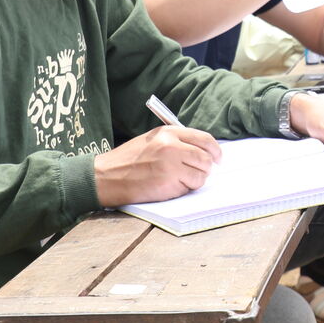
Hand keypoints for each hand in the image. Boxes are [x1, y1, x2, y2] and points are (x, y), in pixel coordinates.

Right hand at [92, 125, 221, 207]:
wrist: (106, 177)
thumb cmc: (128, 162)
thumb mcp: (152, 141)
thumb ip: (176, 142)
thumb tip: (203, 152)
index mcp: (168, 132)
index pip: (204, 138)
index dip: (215, 150)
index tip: (217, 158)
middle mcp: (172, 145)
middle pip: (206, 157)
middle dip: (205, 168)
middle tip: (198, 174)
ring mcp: (171, 163)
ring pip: (202, 174)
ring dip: (194, 180)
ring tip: (176, 180)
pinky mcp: (169, 181)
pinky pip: (190, 187)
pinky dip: (184, 189)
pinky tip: (169, 187)